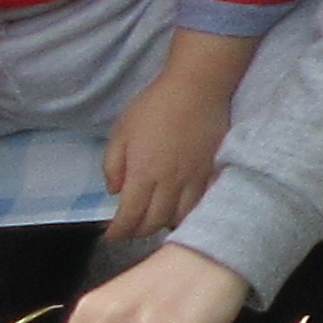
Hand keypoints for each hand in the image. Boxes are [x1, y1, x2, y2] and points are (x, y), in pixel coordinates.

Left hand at [102, 44, 245, 238]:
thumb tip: (115, 191)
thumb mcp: (121, 131)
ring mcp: (195, 179)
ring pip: (181, 217)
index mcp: (144, 173)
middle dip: (138, 232)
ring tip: (156, 220)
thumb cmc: (154, 105)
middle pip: (155, 222)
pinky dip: (189, 212)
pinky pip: (201, 203)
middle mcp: (170, 183)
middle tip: (130, 229)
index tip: (110, 236)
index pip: (129, 216)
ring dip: (164, 224)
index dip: (118, 232)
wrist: (197, 87)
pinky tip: (182, 208)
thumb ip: (113, 165)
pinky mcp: (212, 172)